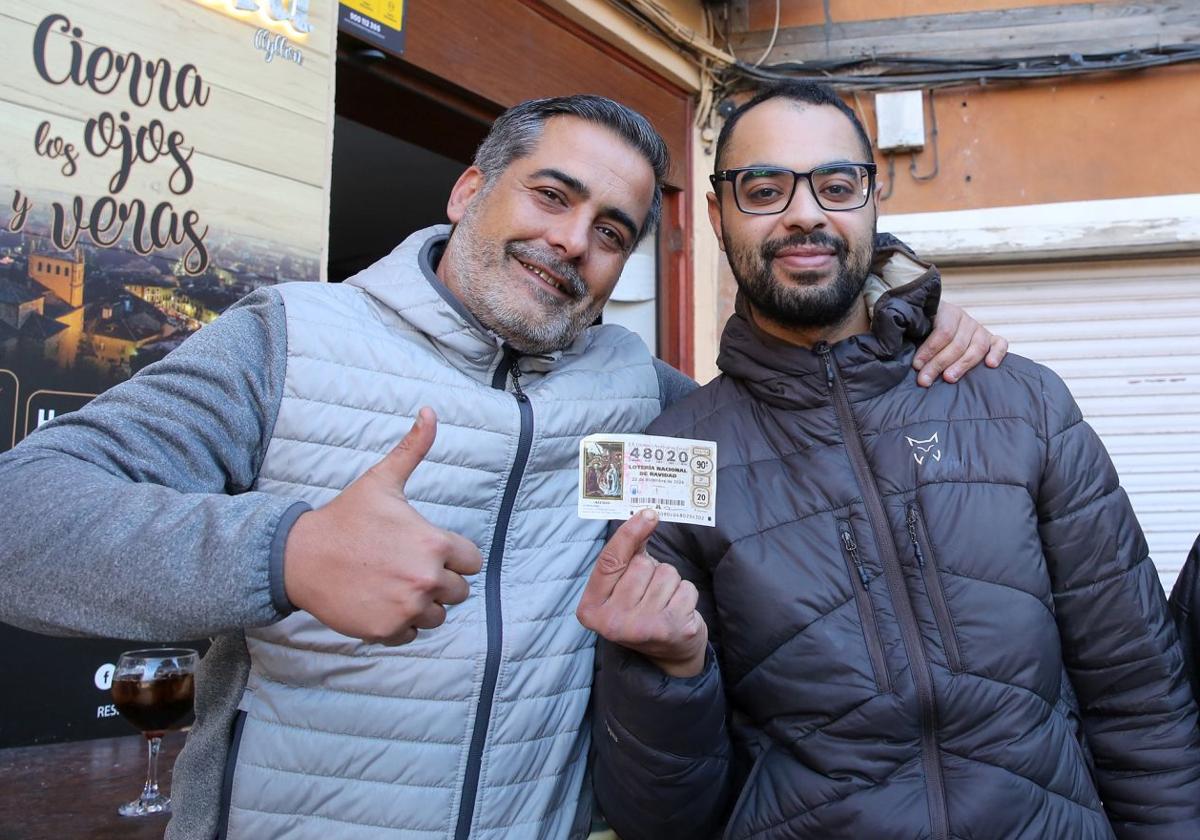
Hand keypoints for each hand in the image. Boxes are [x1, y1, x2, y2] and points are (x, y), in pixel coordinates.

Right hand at [283, 407, 481, 644]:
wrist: (300, 557)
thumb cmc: (345, 518)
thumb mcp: (382, 481)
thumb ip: (413, 449)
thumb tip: (430, 411)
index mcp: (434, 543)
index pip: (472, 562)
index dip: (452, 555)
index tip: (427, 549)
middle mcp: (426, 579)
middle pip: (459, 591)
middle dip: (440, 581)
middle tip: (407, 567)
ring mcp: (407, 608)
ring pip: (438, 615)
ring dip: (423, 604)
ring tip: (394, 584)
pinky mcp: (388, 630)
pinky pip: (412, 634)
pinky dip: (400, 623)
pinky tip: (380, 601)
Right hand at [576, 510, 707, 677]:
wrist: (669, 653)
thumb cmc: (641, 609)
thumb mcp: (622, 585)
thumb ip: (627, 553)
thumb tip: (646, 516)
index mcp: (592, 609)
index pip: (609, 561)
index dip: (629, 534)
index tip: (648, 513)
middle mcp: (612, 622)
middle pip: (642, 565)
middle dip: (652, 570)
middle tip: (650, 593)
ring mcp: (642, 627)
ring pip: (666, 574)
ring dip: (670, 583)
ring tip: (664, 602)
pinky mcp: (671, 628)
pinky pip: (686, 588)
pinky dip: (686, 594)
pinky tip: (677, 610)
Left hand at [913, 301, 1007, 385]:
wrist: (935, 318)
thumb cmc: (923, 327)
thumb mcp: (917, 326)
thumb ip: (914, 336)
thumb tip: (906, 356)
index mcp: (947, 312)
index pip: (943, 332)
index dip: (930, 350)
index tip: (917, 365)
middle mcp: (965, 319)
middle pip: (957, 343)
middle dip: (939, 364)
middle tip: (925, 380)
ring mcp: (979, 328)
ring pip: (977, 347)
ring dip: (962, 365)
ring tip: (949, 378)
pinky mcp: (990, 338)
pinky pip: (1000, 344)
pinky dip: (998, 353)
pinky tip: (990, 365)